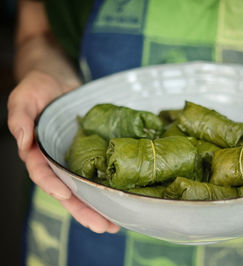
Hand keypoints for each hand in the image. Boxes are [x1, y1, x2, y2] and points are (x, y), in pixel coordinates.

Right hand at [8, 71, 119, 232]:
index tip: (66, 195)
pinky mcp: (88, 152)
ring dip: (97, 207)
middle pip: (67, 191)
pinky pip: (96, 173)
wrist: (59, 80)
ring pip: (83, 188)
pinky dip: (105, 187)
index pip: (42, 173)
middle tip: (101, 226)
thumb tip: (23, 140)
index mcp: (36, 152)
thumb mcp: (24, 98)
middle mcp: (55, 160)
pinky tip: (119, 200)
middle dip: (82, 210)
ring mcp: (72, 158)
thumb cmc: (38, 87)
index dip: (53, 185)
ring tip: (114, 224)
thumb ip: (20, 118)